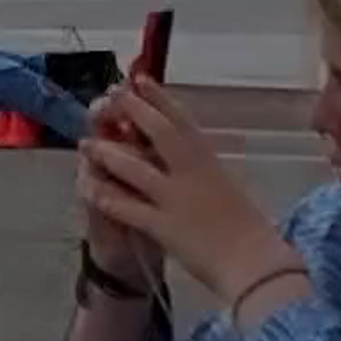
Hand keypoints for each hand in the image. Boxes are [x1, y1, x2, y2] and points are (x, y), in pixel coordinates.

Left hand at [78, 76, 295, 321]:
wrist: (254, 262)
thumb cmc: (249, 227)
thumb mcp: (227, 186)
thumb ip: (205, 169)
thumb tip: (189, 154)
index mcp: (210, 159)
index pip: (182, 119)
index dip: (158, 97)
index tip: (140, 79)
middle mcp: (192, 171)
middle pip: (157, 132)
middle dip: (132, 111)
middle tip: (110, 96)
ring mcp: (176, 198)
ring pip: (135, 167)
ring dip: (109, 153)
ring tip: (87, 143)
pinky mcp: (164, 226)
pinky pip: (128, 208)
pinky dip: (107, 197)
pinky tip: (88, 189)